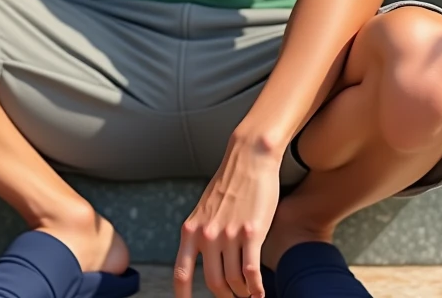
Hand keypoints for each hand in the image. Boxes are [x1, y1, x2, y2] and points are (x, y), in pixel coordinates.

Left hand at [174, 136, 280, 297]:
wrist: (248, 157)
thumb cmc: (230, 183)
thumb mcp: (205, 208)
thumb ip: (202, 232)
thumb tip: (206, 260)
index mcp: (191, 229)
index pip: (181, 273)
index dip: (183, 297)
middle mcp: (207, 234)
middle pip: (213, 283)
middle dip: (225, 296)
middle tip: (234, 297)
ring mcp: (228, 234)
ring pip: (234, 281)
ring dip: (243, 292)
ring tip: (249, 293)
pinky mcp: (251, 233)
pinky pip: (251, 273)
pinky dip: (256, 288)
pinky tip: (260, 292)